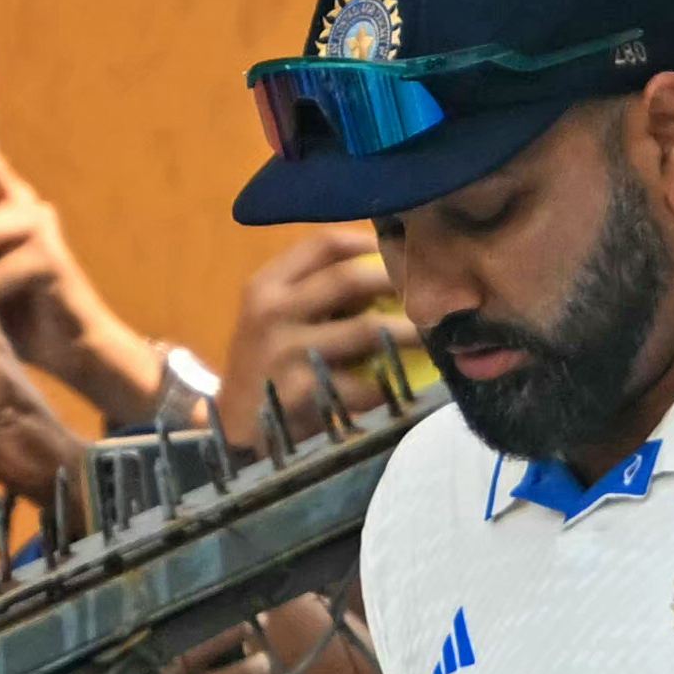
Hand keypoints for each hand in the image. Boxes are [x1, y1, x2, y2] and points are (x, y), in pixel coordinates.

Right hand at [221, 227, 414, 446]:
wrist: (235, 429)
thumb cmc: (267, 367)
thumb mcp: (277, 319)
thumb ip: (318, 292)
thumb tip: (390, 268)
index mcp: (265, 285)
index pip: (324, 244)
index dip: (371, 244)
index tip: (402, 254)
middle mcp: (271, 310)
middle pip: (350, 277)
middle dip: (399, 281)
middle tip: (435, 291)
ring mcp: (285, 351)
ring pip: (367, 328)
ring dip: (410, 331)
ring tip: (438, 334)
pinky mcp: (302, 392)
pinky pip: (364, 382)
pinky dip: (394, 382)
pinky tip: (413, 382)